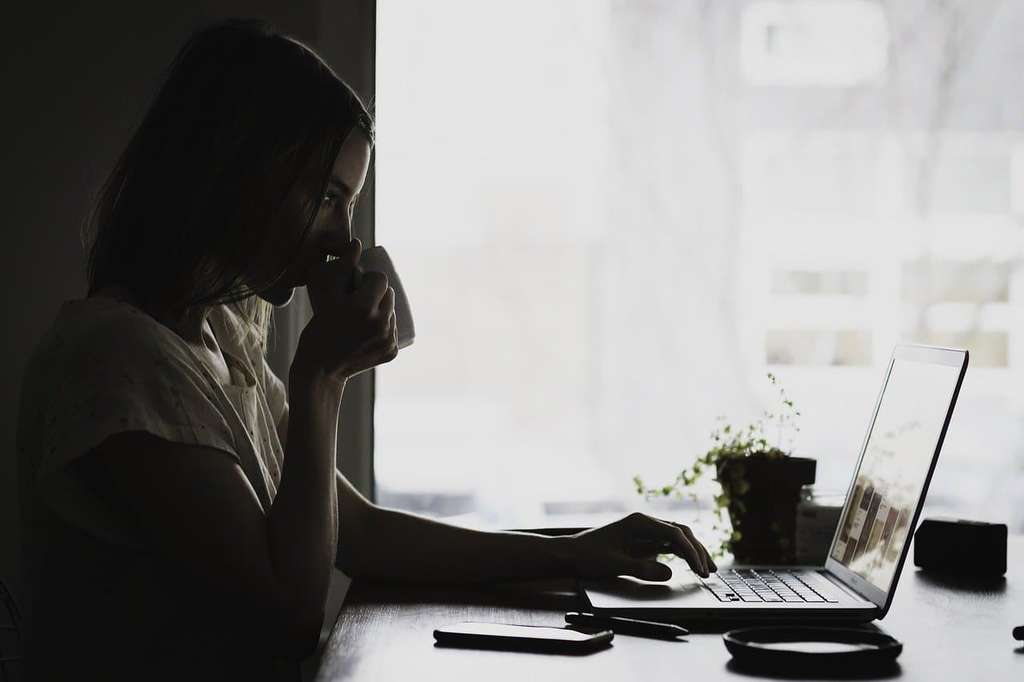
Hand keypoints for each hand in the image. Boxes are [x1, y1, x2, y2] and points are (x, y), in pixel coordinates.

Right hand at [291, 235, 397, 384]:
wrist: (320, 368)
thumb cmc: (318, 327)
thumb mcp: (325, 295)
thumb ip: (342, 267)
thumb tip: (357, 242)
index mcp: (364, 307)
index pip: (381, 279)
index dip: (369, 279)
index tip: (358, 285)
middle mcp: (381, 323)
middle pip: (389, 295)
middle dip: (377, 294)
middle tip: (359, 300)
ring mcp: (388, 339)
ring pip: (392, 312)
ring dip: (382, 309)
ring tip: (364, 315)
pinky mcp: (392, 352)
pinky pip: (393, 330)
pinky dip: (385, 328)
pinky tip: (369, 330)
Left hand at [568, 512, 715, 580]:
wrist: (571, 553)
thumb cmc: (589, 556)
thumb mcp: (614, 565)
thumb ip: (641, 568)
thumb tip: (669, 572)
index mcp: (639, 523)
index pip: (674, 533)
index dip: (690, 550)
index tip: (699, 568)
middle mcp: (645, 523)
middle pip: (680, 532)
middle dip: (697, 550)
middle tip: (709, 570)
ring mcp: (645, 531)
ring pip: (678, 538)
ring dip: (693, 551)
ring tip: (708, 569)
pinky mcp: (644, 541)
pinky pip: (669, 545)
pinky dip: (683, 554)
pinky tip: (692, 565)